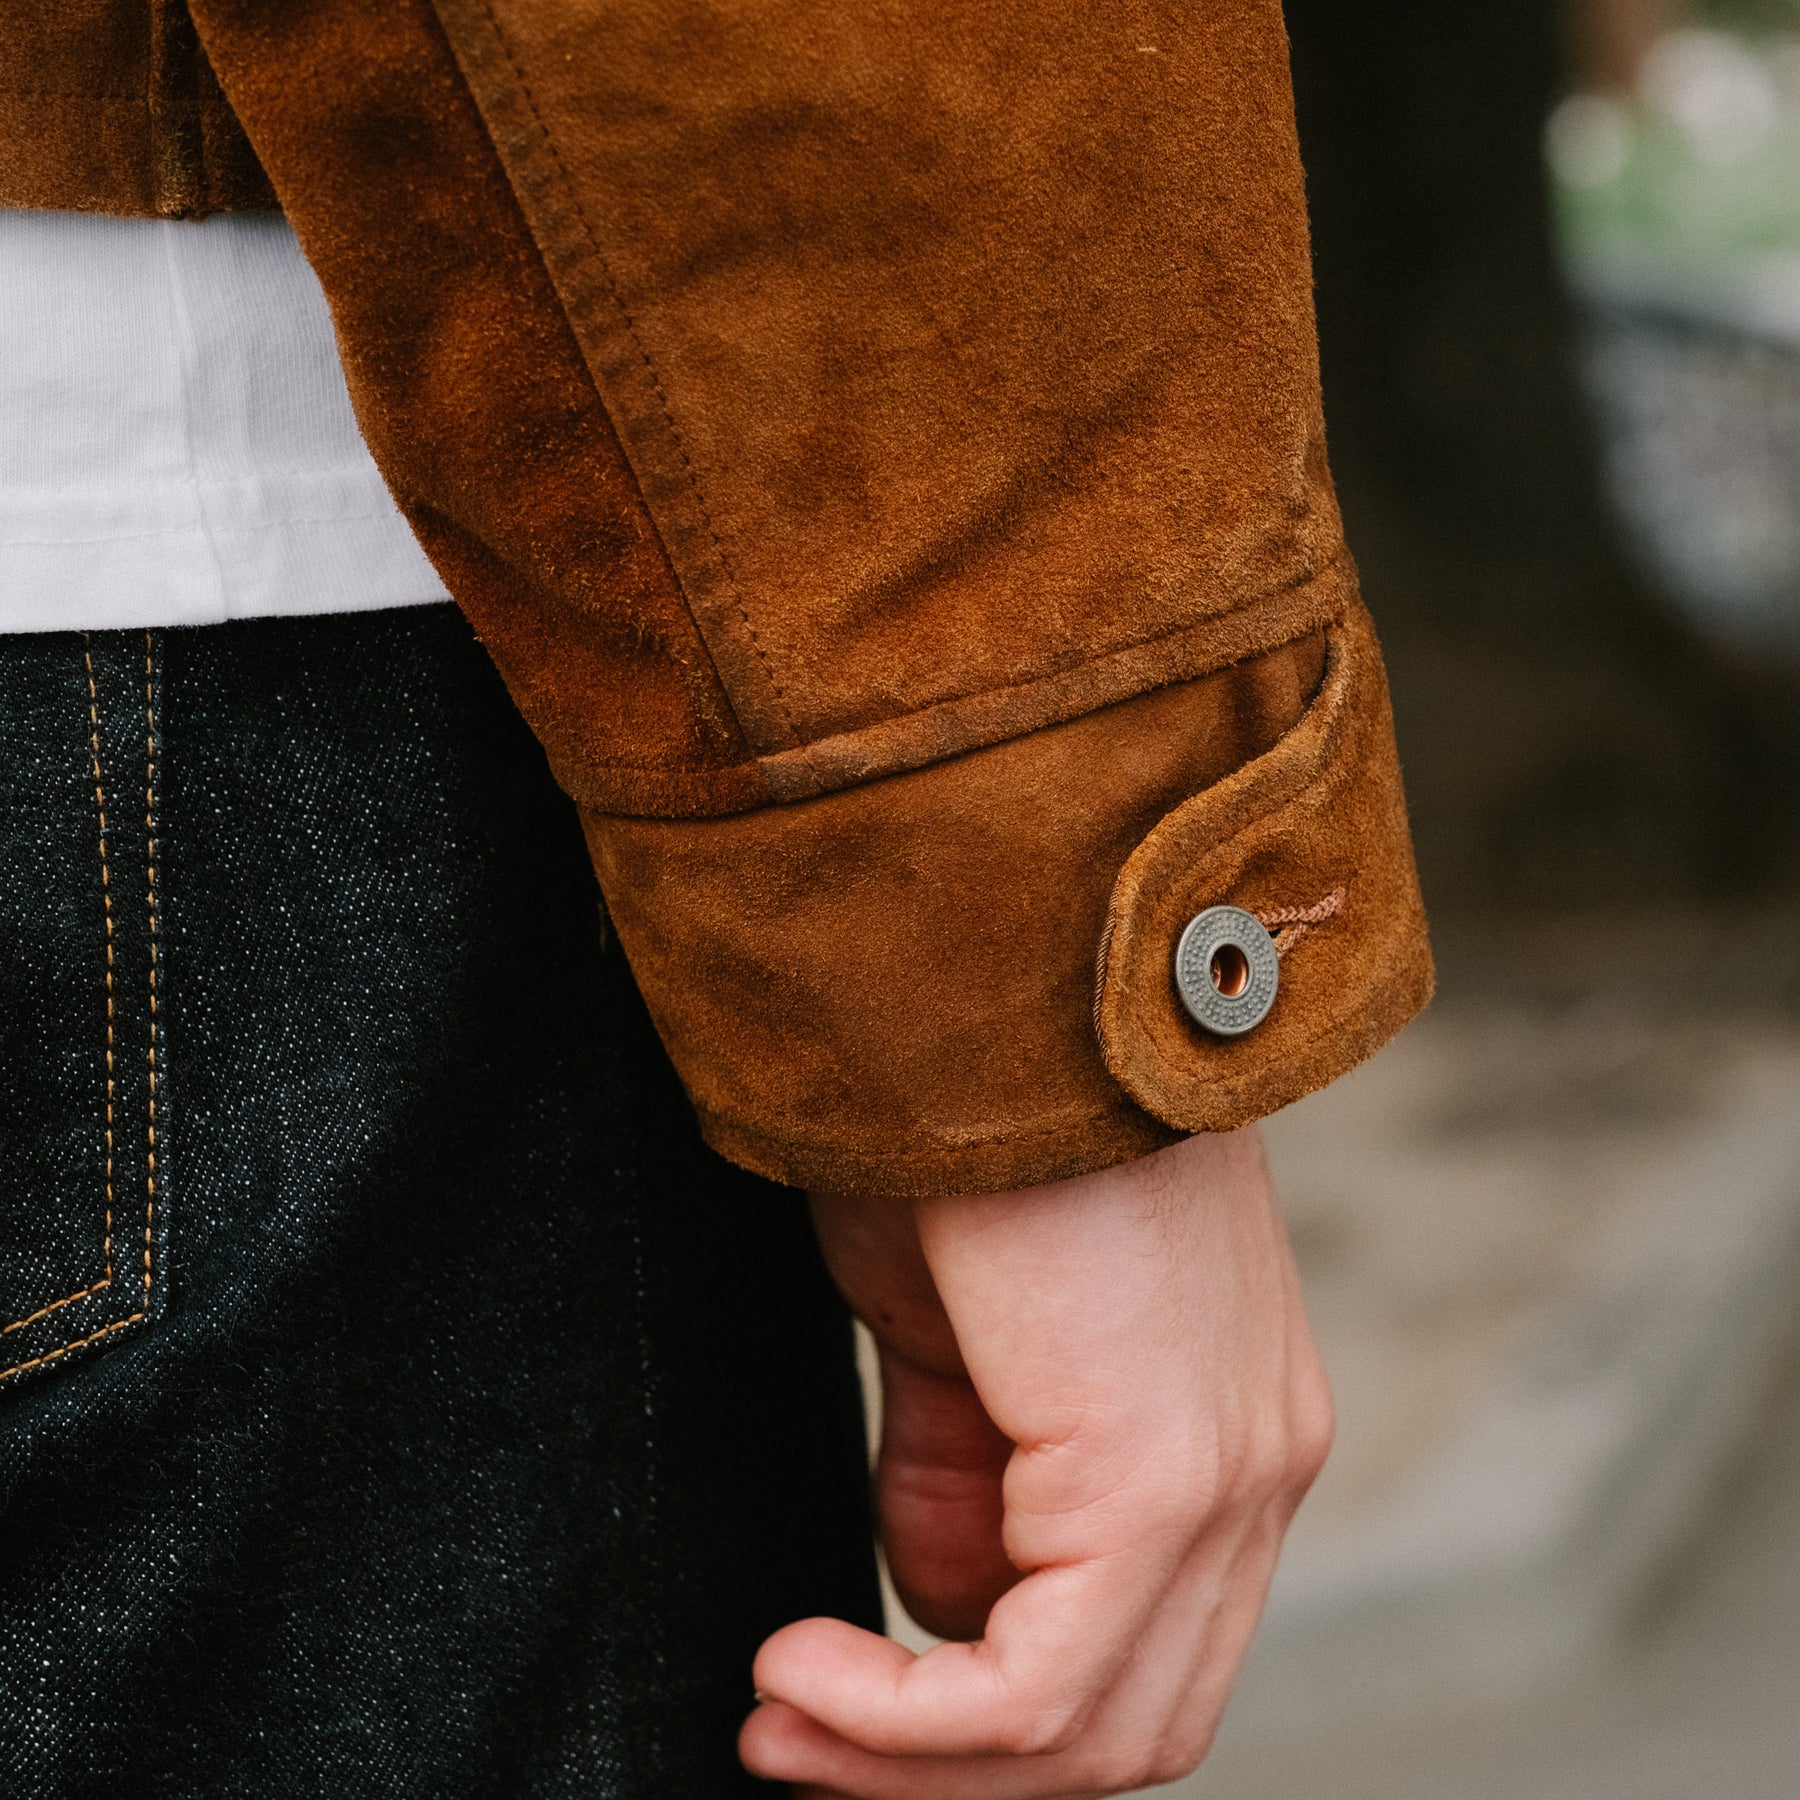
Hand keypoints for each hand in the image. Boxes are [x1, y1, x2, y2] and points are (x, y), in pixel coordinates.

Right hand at [738, 1125, 1332, 1798]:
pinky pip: (1042, 1687)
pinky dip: (906, 1719)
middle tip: (789, 1736)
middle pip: (1133, 1721)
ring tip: (781, 1715)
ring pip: (1096, 1731)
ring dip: (911, 1758)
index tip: (830, 1699)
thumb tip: (935, 1605)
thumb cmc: (959, 1127)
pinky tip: (801, 1670)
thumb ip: (962, 1469)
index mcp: (1225, 1426)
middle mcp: (1257, 1466)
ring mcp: (1229, 1475)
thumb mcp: (954, 1326)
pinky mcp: (1159, 1473)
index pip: (1146, 1652)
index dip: (986, 1721)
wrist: (987, 987)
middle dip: (944, 1768)